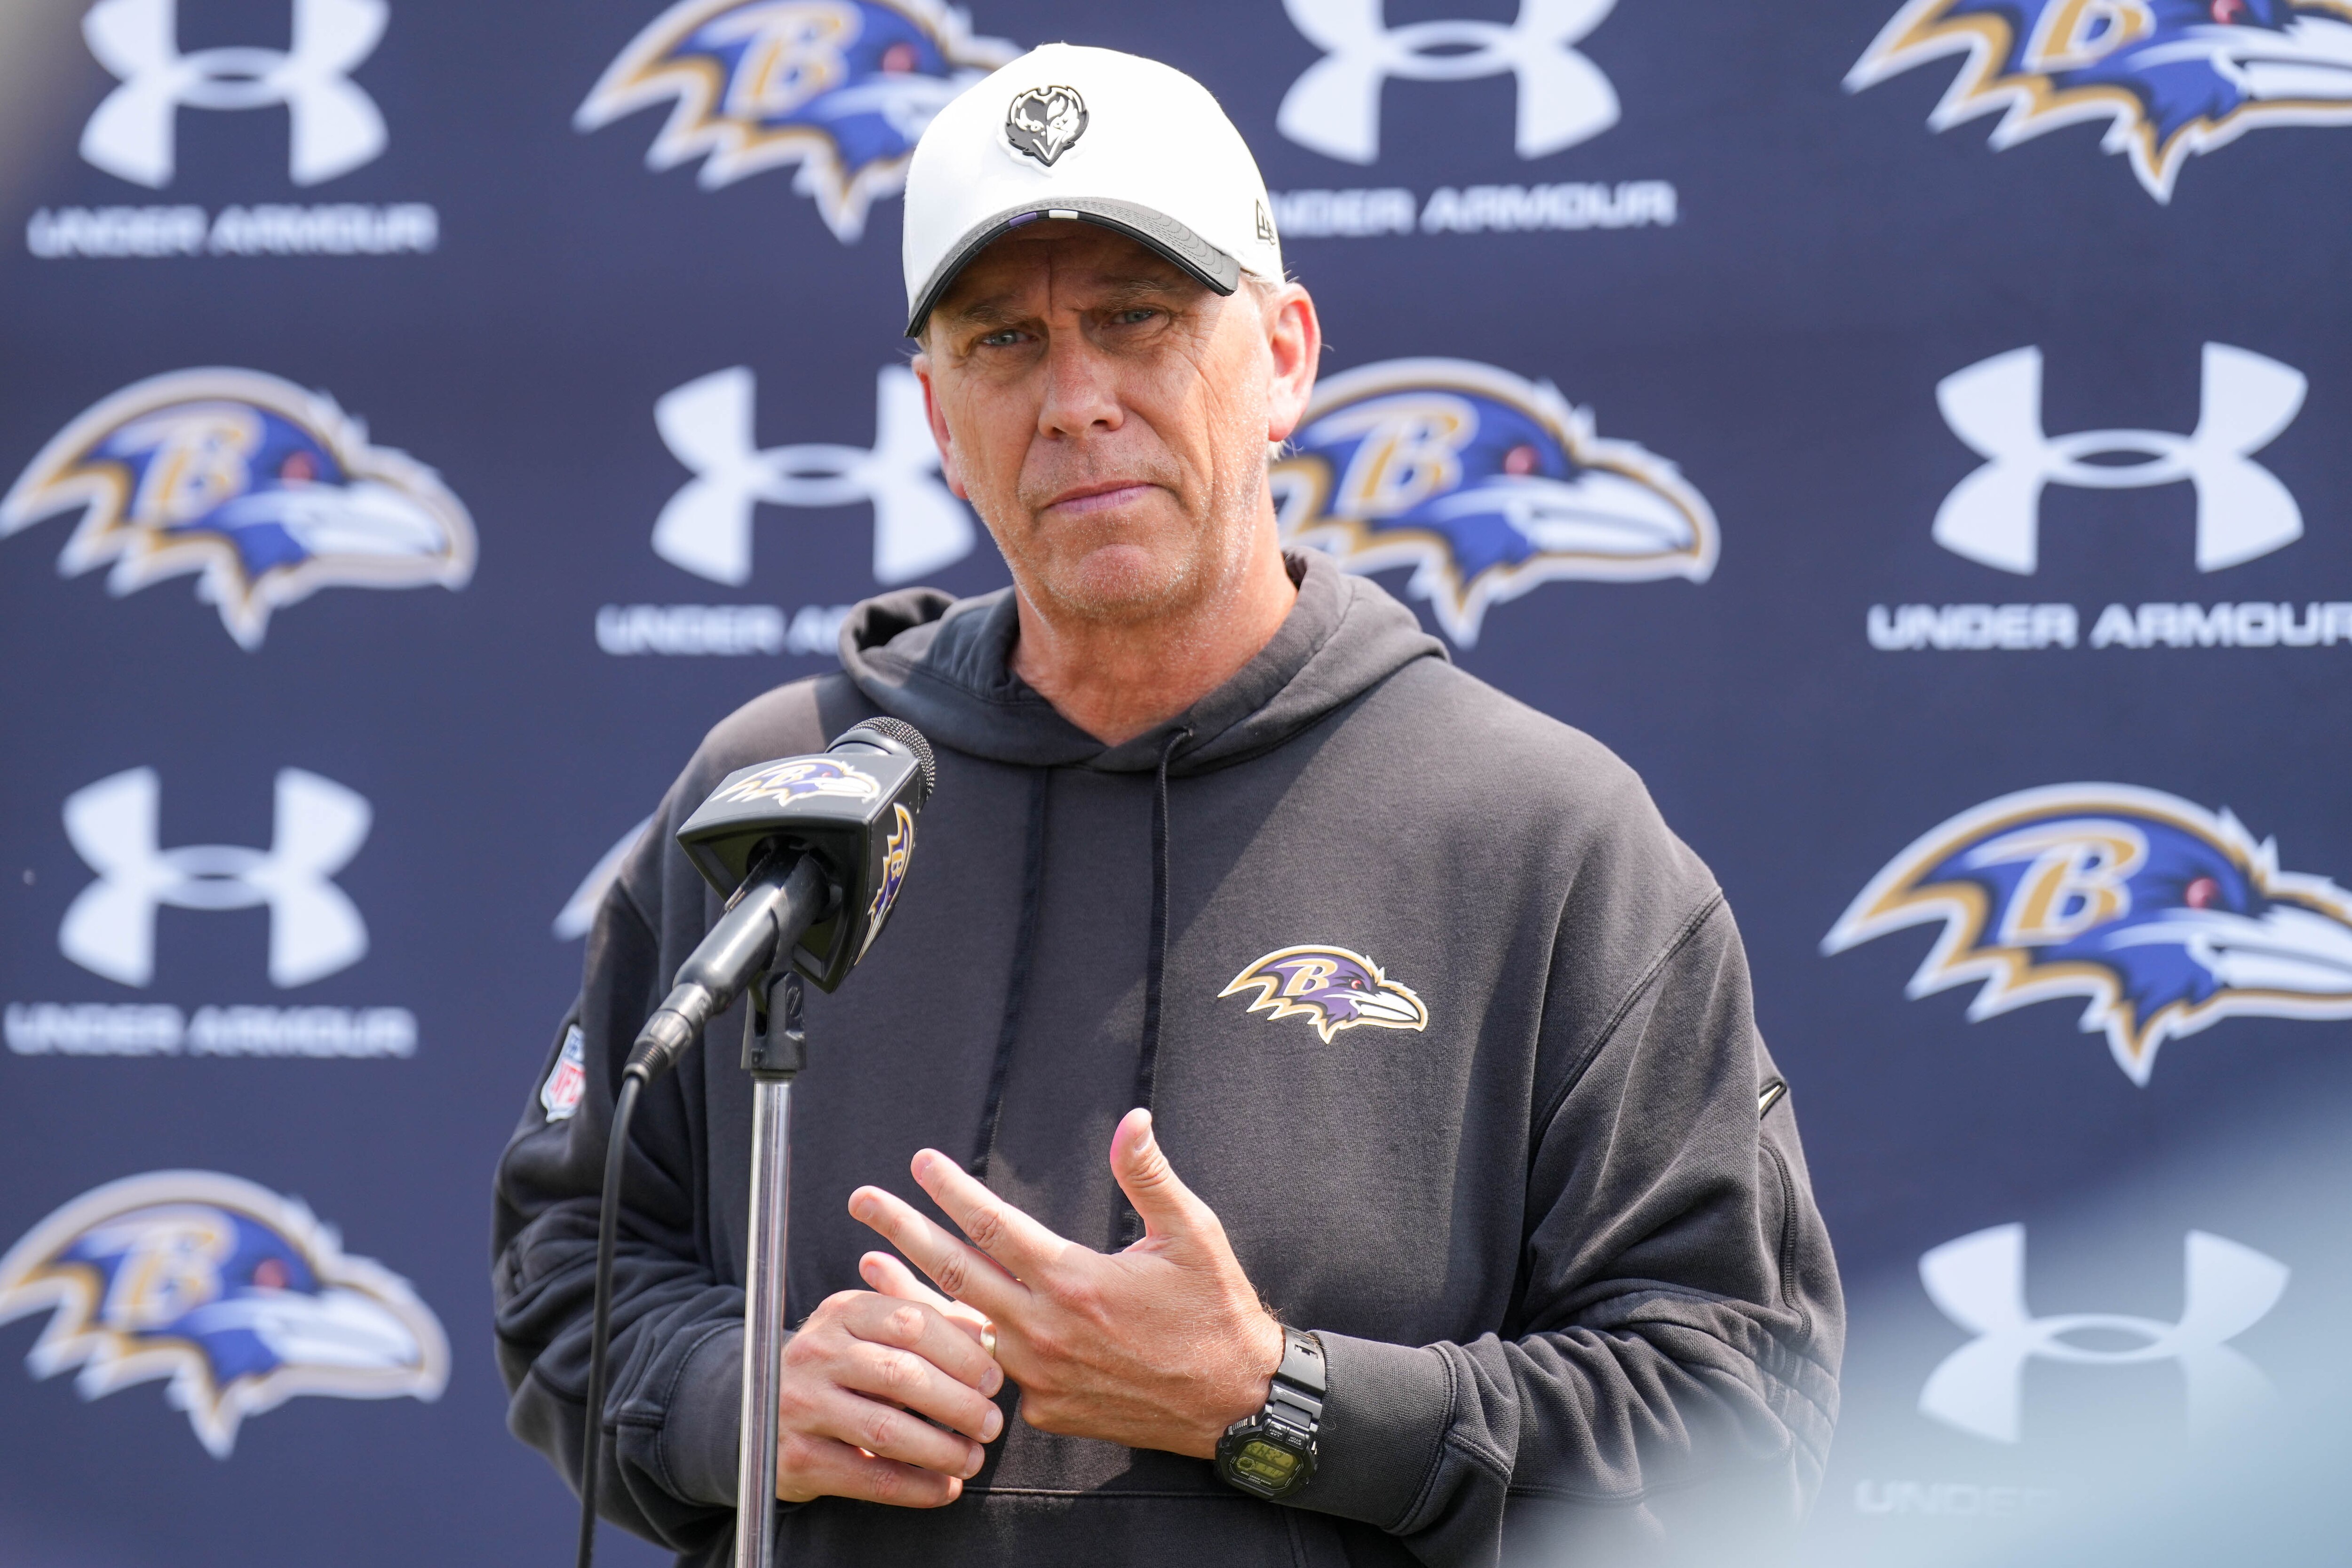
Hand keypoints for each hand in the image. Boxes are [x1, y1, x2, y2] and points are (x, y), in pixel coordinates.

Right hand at [770, 1288, 1005, 1506]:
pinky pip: (870, 1477)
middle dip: (959, 1404)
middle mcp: (818, 1352)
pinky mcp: (799, 1457)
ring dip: (942, 1450)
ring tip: (974, 1459)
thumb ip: (929, 1323)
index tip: (994, 1379)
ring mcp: (801, 1405)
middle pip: (903, 1375)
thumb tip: (991, 1333)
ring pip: (887, 1430)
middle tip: (992, 1424)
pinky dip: (917, 1488)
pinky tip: (945, 1489)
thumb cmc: (843, 1367)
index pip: (912, 1321)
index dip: (962, 1353)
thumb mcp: (873, 1330)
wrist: (760, 1411)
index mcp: (844, 1311)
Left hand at [849, 1108, 1283, 1457]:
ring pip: (962, 1327)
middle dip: (903, 1233)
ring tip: (867, 1267)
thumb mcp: (1192, 1234)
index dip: (952, 1191)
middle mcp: (1047, 1330)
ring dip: (913, 1292)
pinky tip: (929, 1325)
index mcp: (1076, 1280)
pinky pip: (993, 1370)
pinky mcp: (1046, 1410)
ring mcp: (1041, 1377)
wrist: (1232, 1400)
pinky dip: (956, 1344)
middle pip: (958, 1272)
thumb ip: (1150, 1176)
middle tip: (863, 1201)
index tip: (920, 1163)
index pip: (994, 1226)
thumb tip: (1131, 1120)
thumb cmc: (1214, 1310)